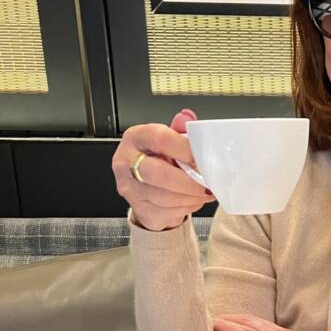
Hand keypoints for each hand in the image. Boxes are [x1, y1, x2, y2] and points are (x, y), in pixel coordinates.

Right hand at [112, 109, 212, 230]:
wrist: (147, 188)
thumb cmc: (160, 160)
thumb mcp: (169, 141)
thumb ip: (179, 131)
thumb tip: (187, 118)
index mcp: (136, 138)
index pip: (158, 138)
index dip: (182, 148)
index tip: (199, 157)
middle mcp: (126, 162)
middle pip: (157, 173)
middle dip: (187, 181)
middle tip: (204, 183)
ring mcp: (129, 187)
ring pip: (163, 197)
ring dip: (190, 197)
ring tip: (203, 192)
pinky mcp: (138, 207)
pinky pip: (166, 211)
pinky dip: (185, 208)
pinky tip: (192, 201)